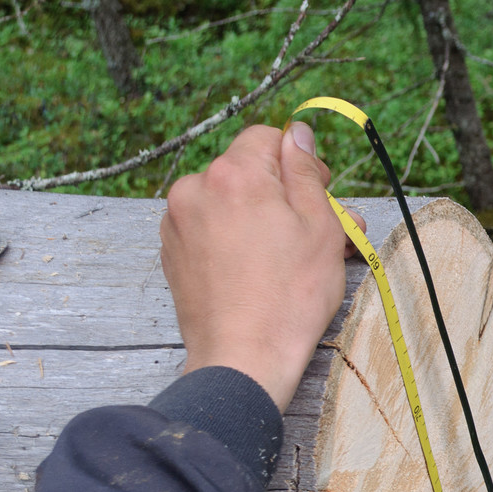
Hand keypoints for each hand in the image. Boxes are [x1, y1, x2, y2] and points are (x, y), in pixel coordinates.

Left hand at [161, 123, 356, 411]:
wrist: (244, 357)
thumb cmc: (290, 296)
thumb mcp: (320, 227)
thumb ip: (305, 171)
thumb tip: (297, 134)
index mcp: (234, 174)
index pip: (267, 138)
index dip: (299, 160)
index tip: (319, 191)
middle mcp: (196, 188)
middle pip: (246, 171)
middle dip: (281, 193)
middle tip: (314, 231)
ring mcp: (177, 222)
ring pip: (227, 200)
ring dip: (257, 216)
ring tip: (286, 256)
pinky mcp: (171, 252)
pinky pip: (208, 228)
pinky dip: (232, 238)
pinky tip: (256, 270)